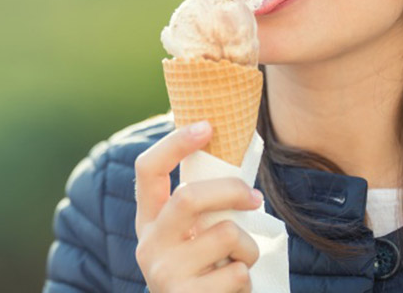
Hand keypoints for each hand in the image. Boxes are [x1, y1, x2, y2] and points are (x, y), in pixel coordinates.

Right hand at [134, 121, 262, 292]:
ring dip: (248, 246)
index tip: (206, 125)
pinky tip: (233, 288)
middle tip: (255, 197)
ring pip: (225, 234)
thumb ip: (199, 210)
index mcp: (148, 222)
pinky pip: (237, 272)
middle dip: (230, 190)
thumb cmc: (202, 272)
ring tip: (241, 260)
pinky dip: (246, 278)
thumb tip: (233, 157)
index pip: (148, 170)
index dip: (175, 143)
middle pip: (189, 197)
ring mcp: (164, 274)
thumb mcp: (189, 239)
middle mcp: (148, 245)